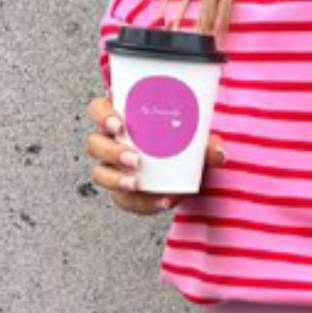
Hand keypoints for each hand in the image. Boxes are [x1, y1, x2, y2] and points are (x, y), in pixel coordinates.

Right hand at [84, 94, 226, 214]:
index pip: (98, 109)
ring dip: (116, 179)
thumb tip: (217, 151)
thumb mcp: (199, 143)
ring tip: (136, 184)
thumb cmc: (186, 147)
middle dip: (111, 152)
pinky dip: (143, 203)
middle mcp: (111, 142)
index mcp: (124, 118)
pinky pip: (123, 199)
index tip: (119, 124)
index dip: (102, 115)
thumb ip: (208, 145)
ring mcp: (113, 168)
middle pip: (94, 143)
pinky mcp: (122, 192)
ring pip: (99, 173)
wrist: (191, 176)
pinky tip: (162, 202)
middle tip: (135, 160)